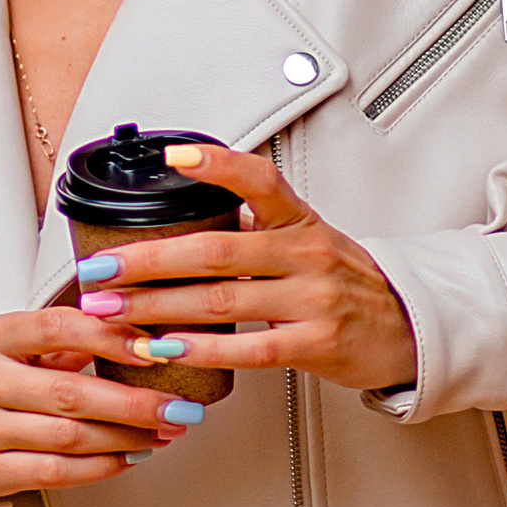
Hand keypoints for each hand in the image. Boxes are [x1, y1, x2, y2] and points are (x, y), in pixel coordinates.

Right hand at [0, 307, 228, 502]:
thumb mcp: (10, 343)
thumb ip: (64, 339)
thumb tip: (135, 335)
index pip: (58, 329)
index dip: (111, 338)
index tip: (155, 348)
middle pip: (72, 393)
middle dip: (136, 404)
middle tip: (178, 408)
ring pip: (69, 437)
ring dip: (126, 438)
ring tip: (162, 433)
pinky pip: (53, 473)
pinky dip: (99, 467)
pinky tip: (127, 457)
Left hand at [72, 142, 418, 403]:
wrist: (406, 327)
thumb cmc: (344, 283)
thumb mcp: (306, 239)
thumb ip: (254, 227)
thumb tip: (181, 214)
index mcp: (299, 220)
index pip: (259, 179)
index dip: (217, 164)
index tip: (172, 156)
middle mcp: (307, 253)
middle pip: (215, 250)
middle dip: (147, 260)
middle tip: (100, 268)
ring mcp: (313, 299)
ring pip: (220, 301)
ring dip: (156, 308)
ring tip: (112, 312)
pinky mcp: (316, 344)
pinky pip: (249, 348)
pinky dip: (199, 349)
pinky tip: (163, 349)